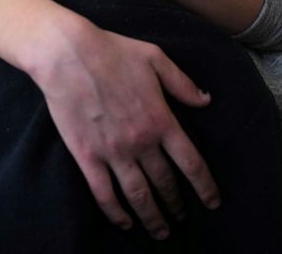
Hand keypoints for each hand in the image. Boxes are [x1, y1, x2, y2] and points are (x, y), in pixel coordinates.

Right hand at [36, 21, 220, 239]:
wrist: (68, 55)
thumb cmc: (113, 51)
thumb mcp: (156, 59)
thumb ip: (183, 83)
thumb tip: (206, 100)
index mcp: (161, 119)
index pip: (191, 163)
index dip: (205, 186)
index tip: (213, 201)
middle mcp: (141, 141)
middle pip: (166, 183)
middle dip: (177, 204)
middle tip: (183, 217)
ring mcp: (113, 152)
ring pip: (138, 195)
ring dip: (152, 217)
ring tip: (161, 231)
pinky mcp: (87, 156)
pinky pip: (104, 194)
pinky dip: (116, 213)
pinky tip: (126, 223)